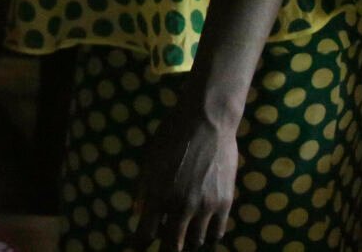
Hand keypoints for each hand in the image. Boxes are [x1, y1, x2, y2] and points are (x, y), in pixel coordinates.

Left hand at [136, 106, 239, 250]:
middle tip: (162, 247)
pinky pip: (217, 233)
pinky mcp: (224, 203)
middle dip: (165, 250)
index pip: (146, 235)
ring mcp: (205, 206)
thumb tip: (139, 214)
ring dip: (187, 244)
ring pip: (196, 243)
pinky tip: (201, 232)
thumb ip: (144, 191)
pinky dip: (208, 238)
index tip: (137, 247)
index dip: (139, 245)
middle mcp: (181, 206)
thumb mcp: (149, 161)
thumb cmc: (171, 137)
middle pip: (173, 246)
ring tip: (181, 239)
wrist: (206, 122)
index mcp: (158, 195)